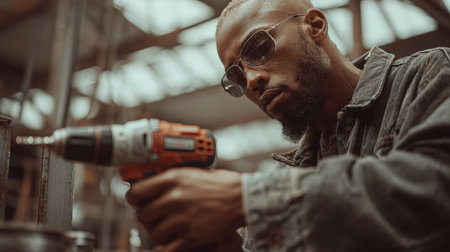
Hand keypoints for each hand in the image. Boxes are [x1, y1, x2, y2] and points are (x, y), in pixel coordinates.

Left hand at [126, 167, 244, 250]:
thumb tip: (151, 182)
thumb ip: (171, 178)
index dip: (134, 198)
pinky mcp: (191, 236)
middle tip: (156, 216)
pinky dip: (167, 247)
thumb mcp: (192, 172)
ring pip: (153, 233)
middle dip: (147, 217)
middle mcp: (174, 198)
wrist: (243, 197)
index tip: (137, 200)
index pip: (136, 192)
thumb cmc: (221, 183)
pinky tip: (173, 241)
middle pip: (142, 214)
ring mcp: (182, 218)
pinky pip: (166, 248)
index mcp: (173, 179)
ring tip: (167, 229)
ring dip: (158, 233)